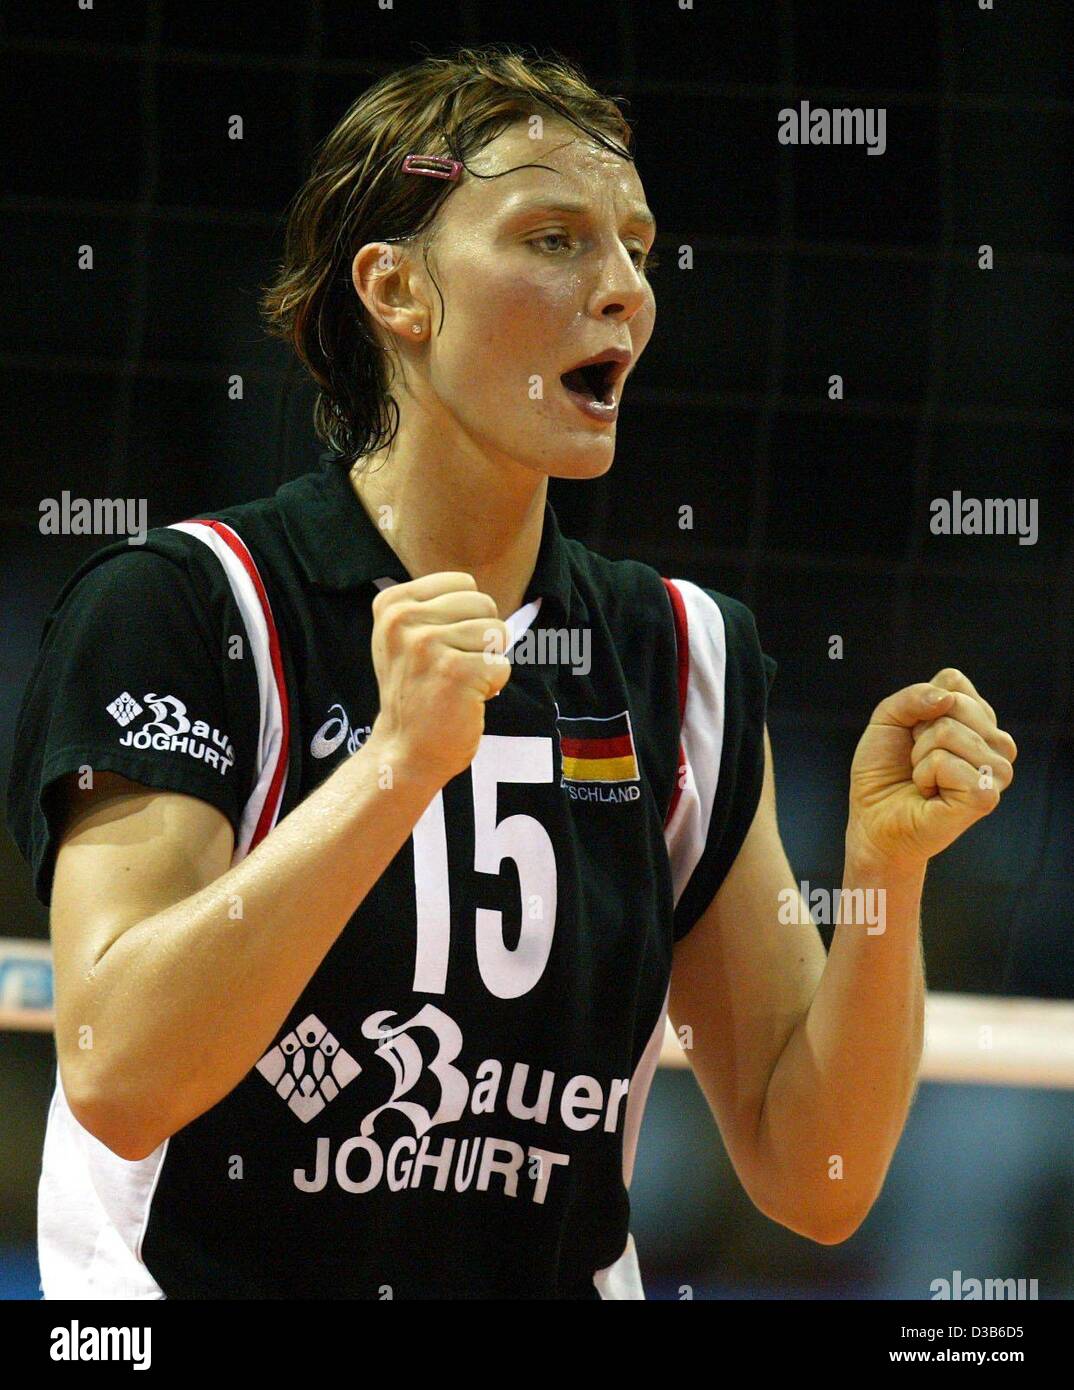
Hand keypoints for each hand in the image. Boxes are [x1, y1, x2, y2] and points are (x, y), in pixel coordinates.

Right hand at [368, 571, 511, 788]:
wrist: (404, 750)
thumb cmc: (416, 692)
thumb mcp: (406, 637)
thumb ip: (435, 607)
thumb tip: (484, 595)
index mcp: (392, 603)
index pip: (464, 583)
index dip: (467, 617)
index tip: (441, 647)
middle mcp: (403, 619)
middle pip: (484, 604)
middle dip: (482, 639)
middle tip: (453, 669)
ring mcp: (427, 645)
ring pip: (497, 633)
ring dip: (487, 662)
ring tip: (458, 683)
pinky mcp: (455, 672)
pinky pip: (502, 665)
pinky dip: (492, 687)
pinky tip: (464, 700)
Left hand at [846, 667, 1016, 875]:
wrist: (874, 820)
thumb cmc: (883, 772)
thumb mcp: (887, 719)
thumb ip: (913, 696)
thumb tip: (946, 699)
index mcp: (979, 721)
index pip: (953, 681)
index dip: (918, 706)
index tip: (913, 735)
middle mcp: (996, 743)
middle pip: (954, 702)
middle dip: (918, 730)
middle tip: (917, 760)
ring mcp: (997, 771)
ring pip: (948, 731)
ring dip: (919, 756)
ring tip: (924, 779)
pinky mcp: (986, 796)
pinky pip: (944, 761)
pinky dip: (923, 775)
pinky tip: (930, 794)